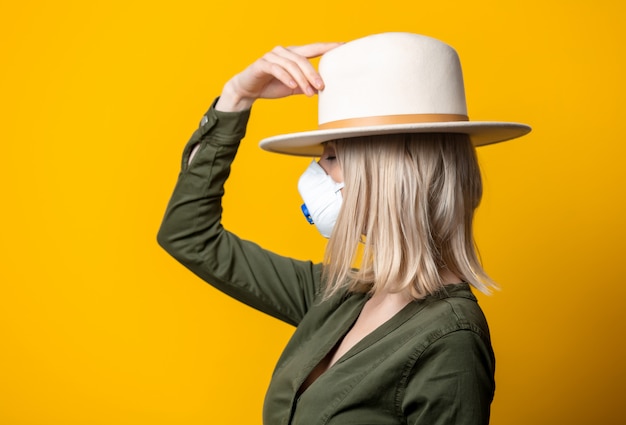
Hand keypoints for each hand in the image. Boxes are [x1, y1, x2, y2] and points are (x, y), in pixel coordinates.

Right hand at [216, 42, 341, 111]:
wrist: (247, 90)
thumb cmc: (270, 85)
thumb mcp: (293, 87)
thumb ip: (306, 86)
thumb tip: (321, 89)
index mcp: (293, 55)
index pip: (313, 49)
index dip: (328, 46)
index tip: (342, 46)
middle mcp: (283, 52)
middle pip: (303, 59)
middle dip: (314, 73)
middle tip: (322, 86)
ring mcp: (272, 56)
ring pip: (292, 65)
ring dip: (302, 79)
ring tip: (309, 92)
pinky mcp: (262, 64)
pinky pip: (277, 69)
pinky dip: (286, 77)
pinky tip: (293, 85)